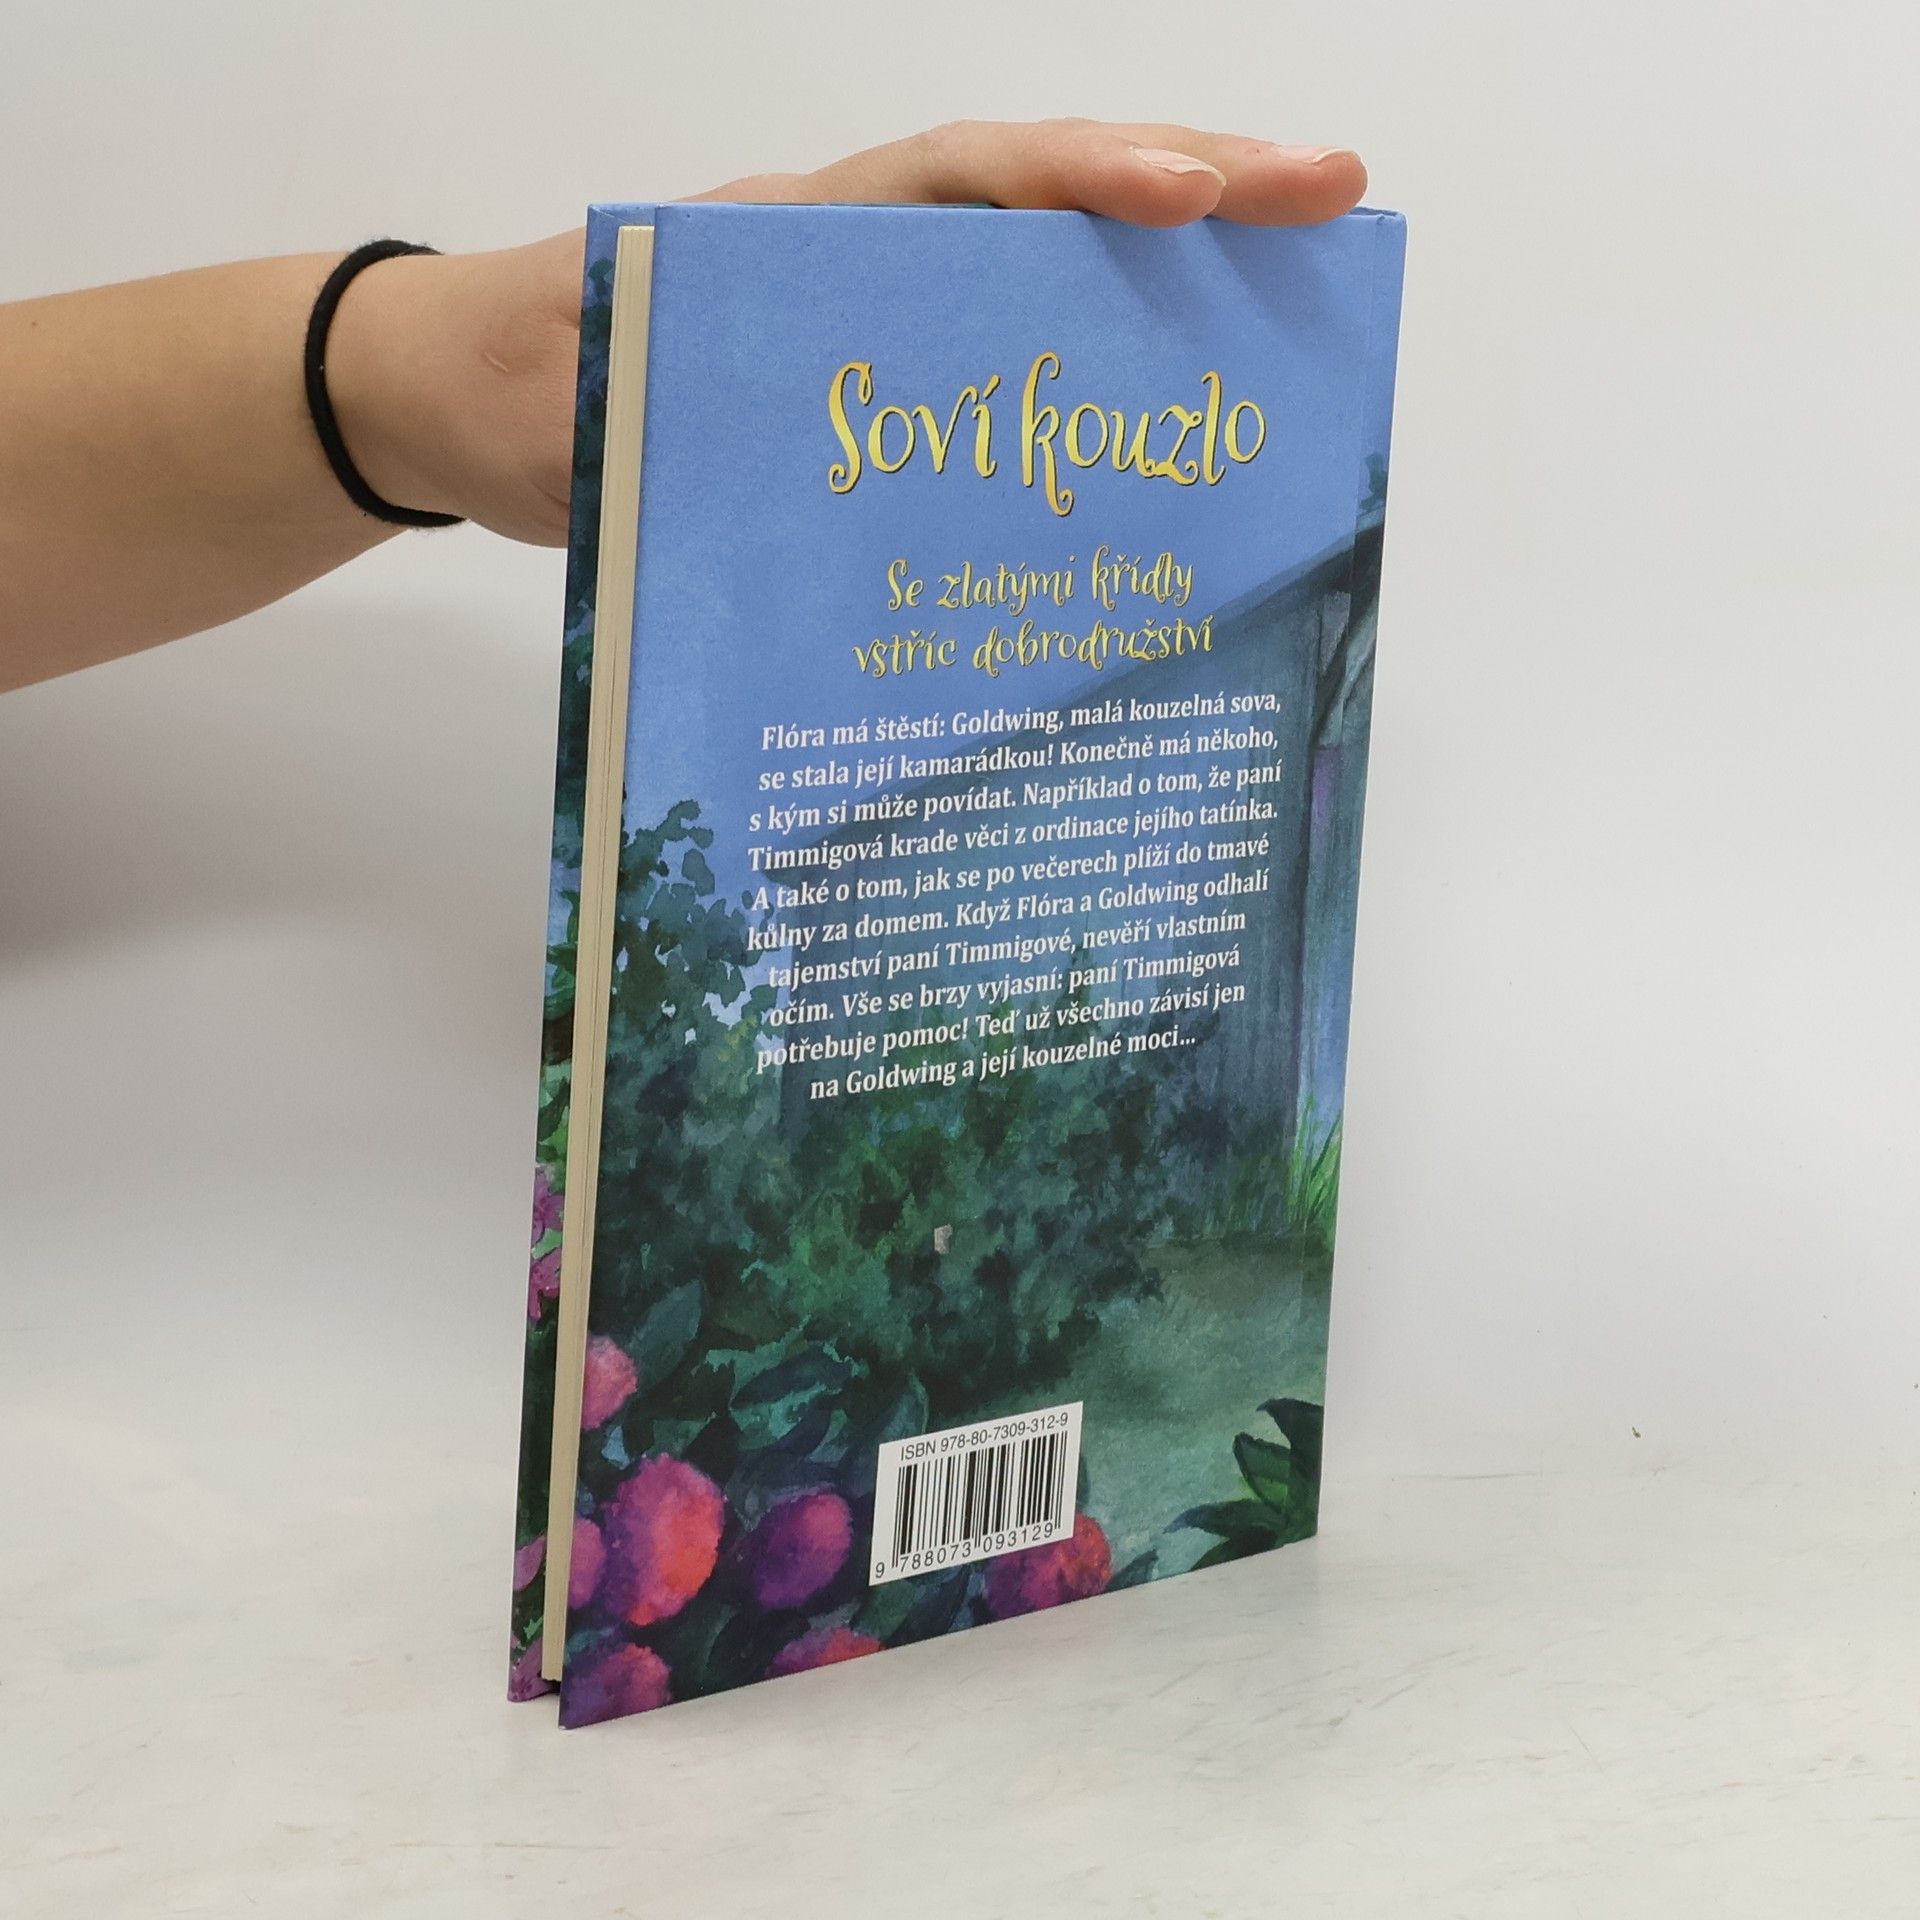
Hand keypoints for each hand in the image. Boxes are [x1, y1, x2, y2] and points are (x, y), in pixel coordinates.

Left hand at [328, 120, 1366, 546]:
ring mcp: (888, 324)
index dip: (1079, 182)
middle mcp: (866, 260)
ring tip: (1302, 299)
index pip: (962, 178)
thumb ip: (639, 409)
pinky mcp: (893, 395)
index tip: (1190, 198)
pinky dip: (1099, 380)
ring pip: (1050, 280)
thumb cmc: (520, 386)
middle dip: (1195, 191)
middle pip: (1048, 202)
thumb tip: (753, 449)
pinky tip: (1172, 436)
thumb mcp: (563, 397)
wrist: (480, 412)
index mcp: (801, 235)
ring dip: (1175, 285)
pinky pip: (1013, 369)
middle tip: (1335, 196)